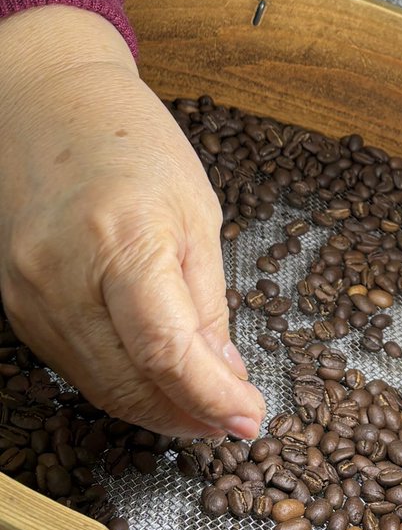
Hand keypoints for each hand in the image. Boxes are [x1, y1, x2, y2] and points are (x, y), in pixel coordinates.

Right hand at [0, 6, 264, 437]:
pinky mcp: (18, 307)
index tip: (250, 419)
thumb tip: (224, 376)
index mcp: (121, 238)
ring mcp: (30, 295)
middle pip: (129, 382)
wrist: (49, 108)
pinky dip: (122, 381)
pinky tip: (158, 379)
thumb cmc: (134, 147)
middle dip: (189, 414)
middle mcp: (62, 274)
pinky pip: (77, 365)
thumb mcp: (197, 215)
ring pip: (100, 385)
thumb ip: (208, 302)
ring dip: (157, 408)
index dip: (212, 398)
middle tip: (235, 420)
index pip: (166, 351)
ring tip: (206, 408)